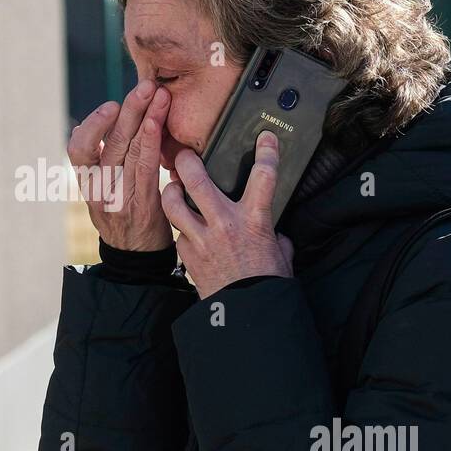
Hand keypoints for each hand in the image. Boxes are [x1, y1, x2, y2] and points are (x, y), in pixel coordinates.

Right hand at [67, 80, 172, 252]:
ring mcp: (118, 198)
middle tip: (144, 85)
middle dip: (128, 110)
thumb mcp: (104, 191)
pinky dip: (151, 141)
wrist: (136, 260)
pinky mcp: (140, 205)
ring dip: (145, 118)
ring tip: (158, 95)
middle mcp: (98, 190)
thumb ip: (103, 161)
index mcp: (86, 184)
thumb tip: (98, 123)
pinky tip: (158, 122)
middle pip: (108, 143)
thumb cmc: (124, 217)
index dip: (92, 125)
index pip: (79, 149)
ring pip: (128, 150)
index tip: (110, 106)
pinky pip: (144, 167)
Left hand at [160, 130, 294, 298]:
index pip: (264, 176)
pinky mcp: (186, 254)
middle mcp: (225, 223)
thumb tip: (274, 231)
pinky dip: (180, 230)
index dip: (266, 152)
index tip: (265, 137)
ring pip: (173, 203)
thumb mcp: (279, 252)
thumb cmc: (266, 282)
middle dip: (186, 162)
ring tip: (173, 188)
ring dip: (170, 192)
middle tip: (183, 154)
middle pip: (196, 180)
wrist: (246, 313)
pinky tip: (185, 230)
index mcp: (254, 219)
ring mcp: (201, 238)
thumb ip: (273, 235)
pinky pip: (177, 234)